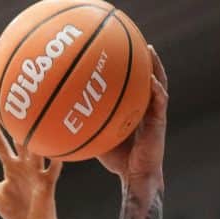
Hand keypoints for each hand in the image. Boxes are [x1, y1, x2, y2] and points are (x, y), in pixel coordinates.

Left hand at [0, 113, 62, 218]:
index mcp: (12, 167)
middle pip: (21, 142)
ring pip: (37, 150)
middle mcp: (25, 166)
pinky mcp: (47, 185)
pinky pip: (53, 169)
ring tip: (36, 118)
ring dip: (36, 136)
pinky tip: (59, 148)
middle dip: (20, 125)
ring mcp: (37, 174)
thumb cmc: (15, 211)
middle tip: (20, 104)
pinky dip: (57, 159)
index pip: (1, 145)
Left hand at [97, 46, 168, 196]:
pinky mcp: (159, 123)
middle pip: (147, 78)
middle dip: (144, 60)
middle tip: (138, 42)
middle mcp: (145, 109)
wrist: (136, 176)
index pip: (133, 85)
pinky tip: (152, 80)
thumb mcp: (97, 139)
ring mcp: (155, 114)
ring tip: (150, 51)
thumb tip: (59, 122)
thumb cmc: (118, 160)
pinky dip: (157, 91)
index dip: (130, 69)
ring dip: (156, 67)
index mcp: (133, 110)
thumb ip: (86, 126)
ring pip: (159, 85)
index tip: (120, 52)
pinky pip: (160, 103)